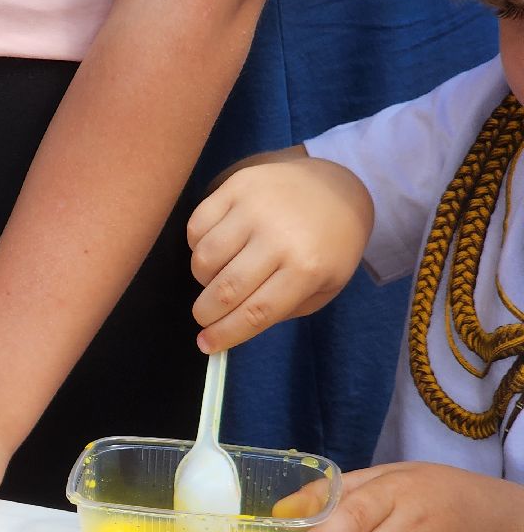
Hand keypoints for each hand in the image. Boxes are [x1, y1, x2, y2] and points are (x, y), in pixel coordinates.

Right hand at [187, 152, 371, 352]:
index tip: (206, 345)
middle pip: (224, 291)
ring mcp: (255, 208)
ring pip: (203, 260)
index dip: (225, 334)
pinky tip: (218, 247)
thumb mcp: (322, 287)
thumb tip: (229, 327)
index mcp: (308, 268)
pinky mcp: (236, 186)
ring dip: (203, 279)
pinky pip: (196, 228)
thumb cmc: (327, 246)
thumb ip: (280, 311)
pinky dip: (198, 246)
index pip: (255, 313)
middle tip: (206, 317)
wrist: (336, 186)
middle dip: (206, 313)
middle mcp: (279, 237)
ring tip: (219, 276)